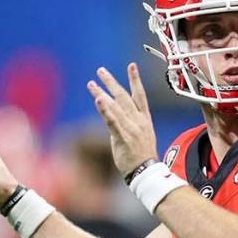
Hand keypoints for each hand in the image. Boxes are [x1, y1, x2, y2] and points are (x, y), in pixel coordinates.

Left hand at [87, 63, 157, 177]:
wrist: (146, 171)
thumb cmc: (141, 156)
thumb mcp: (139, 136)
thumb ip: (127, 123)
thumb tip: (114, 117)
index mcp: (144, 119)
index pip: (140, 95)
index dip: (135, 80)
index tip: (132, 65)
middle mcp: (138, 121)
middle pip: (124, 96)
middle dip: (112, 82)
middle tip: (101, 70)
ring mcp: (131, 128)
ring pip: (115, 106)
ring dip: (102, 93)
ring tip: (91, 84)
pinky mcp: (123, 137)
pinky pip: (113, 121)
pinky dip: (105, 110)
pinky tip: (99, 100)